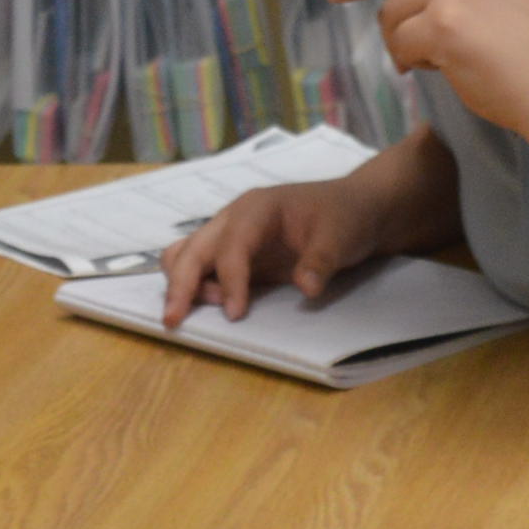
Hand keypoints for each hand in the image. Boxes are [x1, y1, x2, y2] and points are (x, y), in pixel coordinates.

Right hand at [161, 173, 389, 326]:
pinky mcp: (234, 255)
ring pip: (185, 255)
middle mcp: (234, 219)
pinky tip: (207, 308)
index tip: (236, 313)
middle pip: (192, 248)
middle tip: (174, 321)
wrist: (354, 209)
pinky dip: (193, 287)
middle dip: (180, 284)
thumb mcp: (341, 237)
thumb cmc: (345, 217)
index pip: (231, 245)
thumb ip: (322, 261)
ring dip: (182, 284)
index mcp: (257, 208)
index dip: (230, 279)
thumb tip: (307, 288)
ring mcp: (230, 235)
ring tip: (194, 314)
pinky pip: (199, 267)